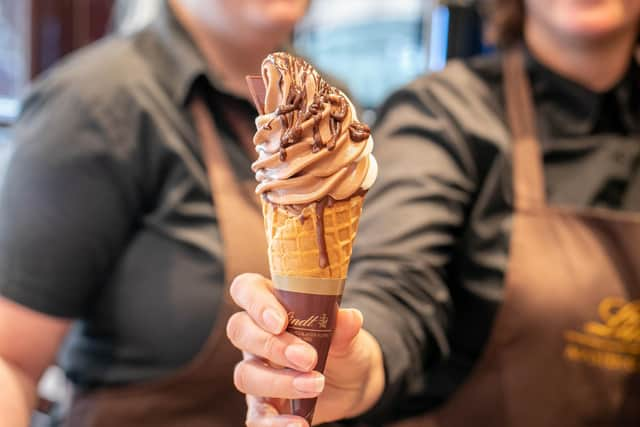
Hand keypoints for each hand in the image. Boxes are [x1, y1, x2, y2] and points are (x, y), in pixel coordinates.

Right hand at [227, 273, 384, 426]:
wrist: (354, 379)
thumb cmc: (343, 345)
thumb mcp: (349, 335)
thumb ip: (345, 326)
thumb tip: (350, 317)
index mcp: (273, 304)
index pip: (246, 289)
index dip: (255, 302)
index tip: (280, 321)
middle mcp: (257, 335)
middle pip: (240, 330)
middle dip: (273, 346)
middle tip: (309, 358)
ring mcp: (257, 370)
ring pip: (245, 374)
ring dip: (279, 382)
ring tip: (316, 385)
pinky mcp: (264, 404)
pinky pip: (255, 415)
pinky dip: (274, 424)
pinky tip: (298, 424)